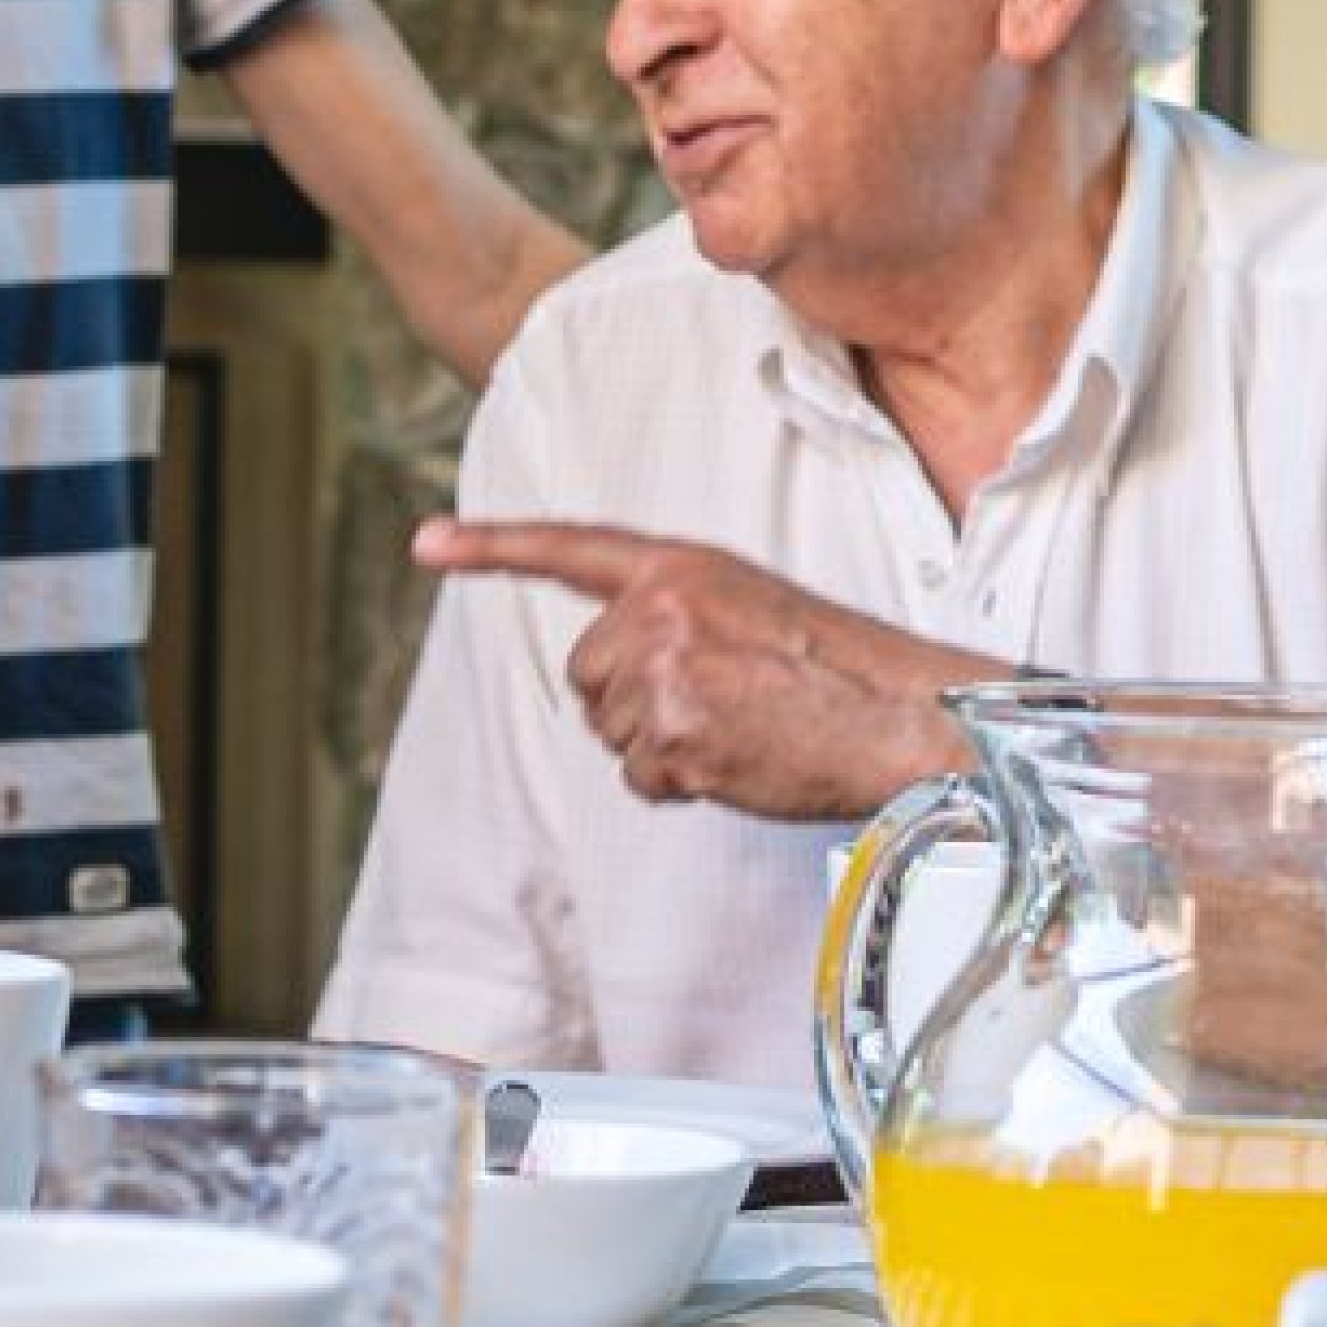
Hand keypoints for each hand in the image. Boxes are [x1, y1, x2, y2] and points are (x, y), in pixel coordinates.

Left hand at [416, 517, 979, 817]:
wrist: (899, 714)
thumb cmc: (839, 668)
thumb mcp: (750, 604)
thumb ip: (676, 615)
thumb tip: (616, 671)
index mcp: (682, 566)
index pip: (571, 549)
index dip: (493, 547)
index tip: (427, 543)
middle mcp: (662, 611)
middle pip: (588, 673)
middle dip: (634, 700)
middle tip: (719, 701)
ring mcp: (664, 673)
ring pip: (612, 730)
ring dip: (663, 745)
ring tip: (741, 727)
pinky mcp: (675, 736)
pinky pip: (642, 777)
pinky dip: (682, 783)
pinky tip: (740, 759)